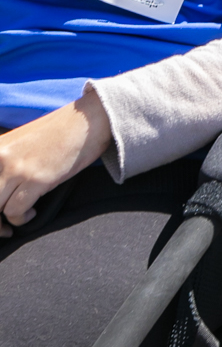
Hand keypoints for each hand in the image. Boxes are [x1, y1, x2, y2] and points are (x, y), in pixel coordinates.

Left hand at [0, 90, 111, 235]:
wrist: (88, 120)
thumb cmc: (59, 132)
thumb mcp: (21, 141)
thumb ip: (4, 160)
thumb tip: (2, 185)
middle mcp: (0, 157)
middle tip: (3, 226)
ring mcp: (17, 168)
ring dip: (6, 220)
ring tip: (20, 215)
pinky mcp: (37, 179)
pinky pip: (15, 211)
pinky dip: (21, 218)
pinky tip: (31, 212)